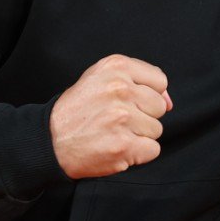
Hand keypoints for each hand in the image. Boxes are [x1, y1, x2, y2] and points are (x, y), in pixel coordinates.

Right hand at [50, 55, 172, 177]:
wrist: (50, 140)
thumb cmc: (77, 109)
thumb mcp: (102, 79)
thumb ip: (139, 81)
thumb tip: (170, 101)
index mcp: (116, 67)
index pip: (160, 81)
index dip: (147, 95)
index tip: (129, 102)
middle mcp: (120, 89)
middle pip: (160, 107)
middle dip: (143, 116)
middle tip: (117, 120)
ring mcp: (122, 118)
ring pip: (156, 129)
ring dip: (138, 135)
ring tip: (113, 133)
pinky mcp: (123, 145)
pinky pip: (153, 150)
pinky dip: (138, 153)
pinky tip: (117, 147)